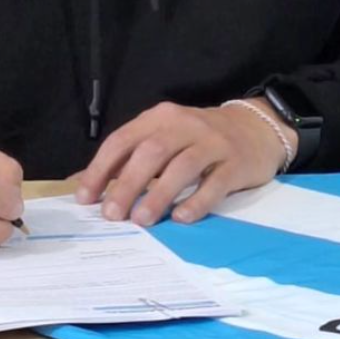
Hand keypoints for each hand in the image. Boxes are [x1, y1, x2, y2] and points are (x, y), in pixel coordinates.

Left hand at [74, 100, 294, 227]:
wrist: (255, 128)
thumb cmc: (198, 139)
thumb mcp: (163, 137)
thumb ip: (128, 158)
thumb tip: (83, 184)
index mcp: (160, 118)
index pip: (123, 140)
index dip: (101, 169)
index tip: (85, 198)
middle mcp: (185, 125)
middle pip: (151, 153)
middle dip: (127, 184)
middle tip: (112, 215)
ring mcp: (212, 143)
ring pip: (182, 166)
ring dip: (159, 194)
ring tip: (141, 220)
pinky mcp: (235, 163)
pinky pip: (215, 183)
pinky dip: (196, 201)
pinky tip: (181, 218)